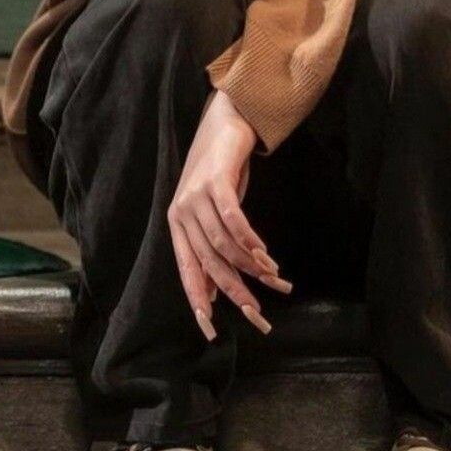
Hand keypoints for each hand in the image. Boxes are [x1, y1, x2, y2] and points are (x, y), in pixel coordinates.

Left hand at [167, 89, 293, 340]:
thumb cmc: (221, 170)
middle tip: (258, 312)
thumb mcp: (212, 213)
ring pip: (223, 244)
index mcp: (177, 225)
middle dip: (235, 290)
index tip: (210, 330)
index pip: (186, 271)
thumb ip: (209, 247)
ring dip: (250, 266)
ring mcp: (195, 195)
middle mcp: (181, 212)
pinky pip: (233, 218)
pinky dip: (250, 240)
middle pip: (208, 262)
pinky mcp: (214, 181)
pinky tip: (265, 254)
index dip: (198, 300)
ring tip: (273, 279)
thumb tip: (214, 292)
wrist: (225, 120)